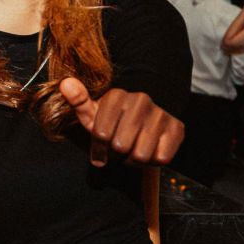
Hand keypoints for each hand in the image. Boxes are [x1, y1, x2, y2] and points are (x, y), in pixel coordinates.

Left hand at [59, 79, 183, 166]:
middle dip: (116, 153)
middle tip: (119, 146)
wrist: (148, 115)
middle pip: (120, 146)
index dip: (99, 145)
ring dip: (134, 159)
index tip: (103, 141)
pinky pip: (161, 158)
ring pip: (140, 155)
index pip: (101, 135)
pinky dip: (153, 160)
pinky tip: (150, 148)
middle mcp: (140, 100)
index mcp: (116, 95)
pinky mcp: (177, 128)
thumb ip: (78, 101)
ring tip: (133, 148)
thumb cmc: (113, 119)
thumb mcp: (93, 111)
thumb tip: (65, 84)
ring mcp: (161, 113)